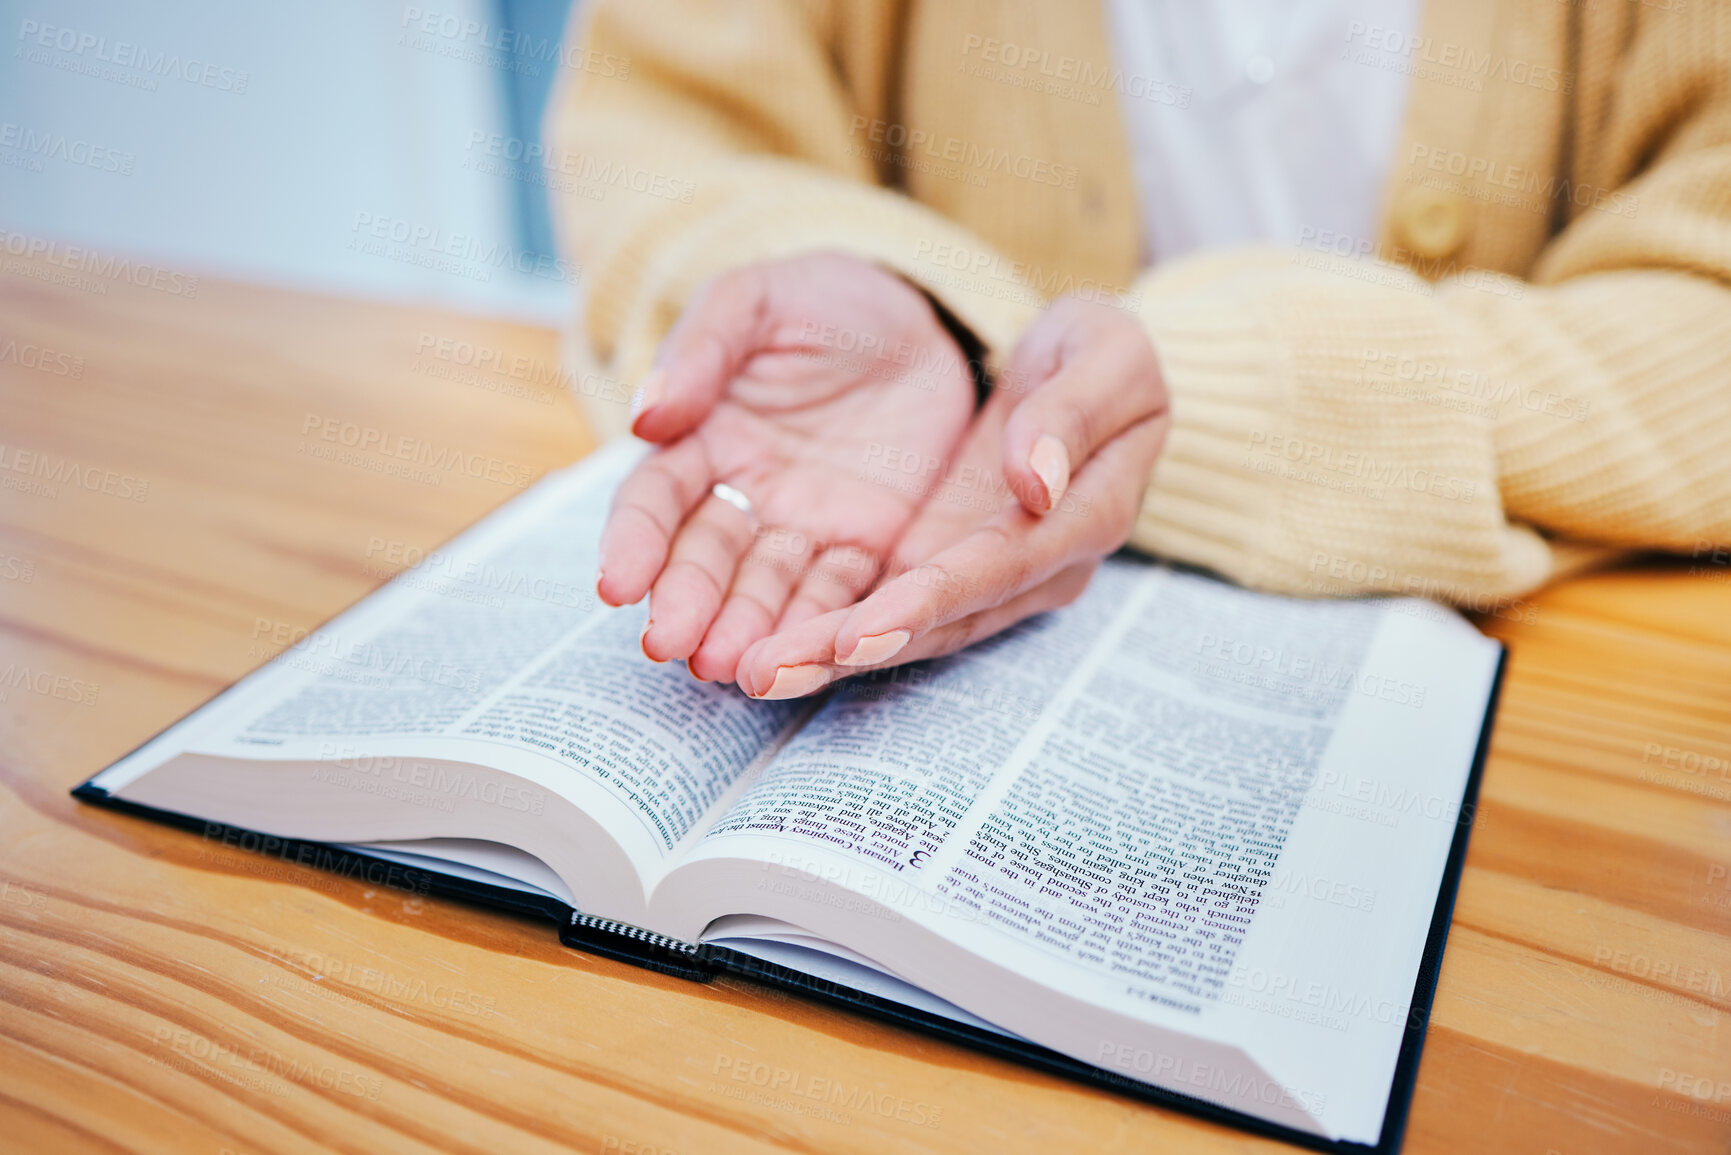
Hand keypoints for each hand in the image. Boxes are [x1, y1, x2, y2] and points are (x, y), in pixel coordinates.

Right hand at [596, 253, 977, 682]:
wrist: (923, 316)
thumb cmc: (823, 300)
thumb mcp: (758, 300)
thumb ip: (703, 348)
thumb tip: (645, 415)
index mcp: (699, 439)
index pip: (654, 499)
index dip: (633, 541)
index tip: (615, 583)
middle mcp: (742, 495)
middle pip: (705, 557)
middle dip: (685, 602)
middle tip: (670, 645)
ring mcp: (804, 526)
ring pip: (766, 587)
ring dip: (744, 629)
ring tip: (726, 668)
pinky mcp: (868, 544)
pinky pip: (841, 589)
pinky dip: (819, 625)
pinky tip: (802, 658)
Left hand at [733, 297, 1169, 697]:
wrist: (1083, 369)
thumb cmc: (1099, 352)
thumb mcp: (1105, 350)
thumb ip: (1074, 410)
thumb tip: (1035, 481)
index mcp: (1087, 512)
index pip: (1002, 565)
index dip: (929, 601)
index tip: (858, 630)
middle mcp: (1040, 564)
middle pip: (943, 617)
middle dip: (854, 648)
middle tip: (768, 673)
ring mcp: (993, 575)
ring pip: (910, 626)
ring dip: (831, 652)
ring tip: (753, 674)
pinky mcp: (951, 566)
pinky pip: (892, 604)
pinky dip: (833, 626)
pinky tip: (771, 644)